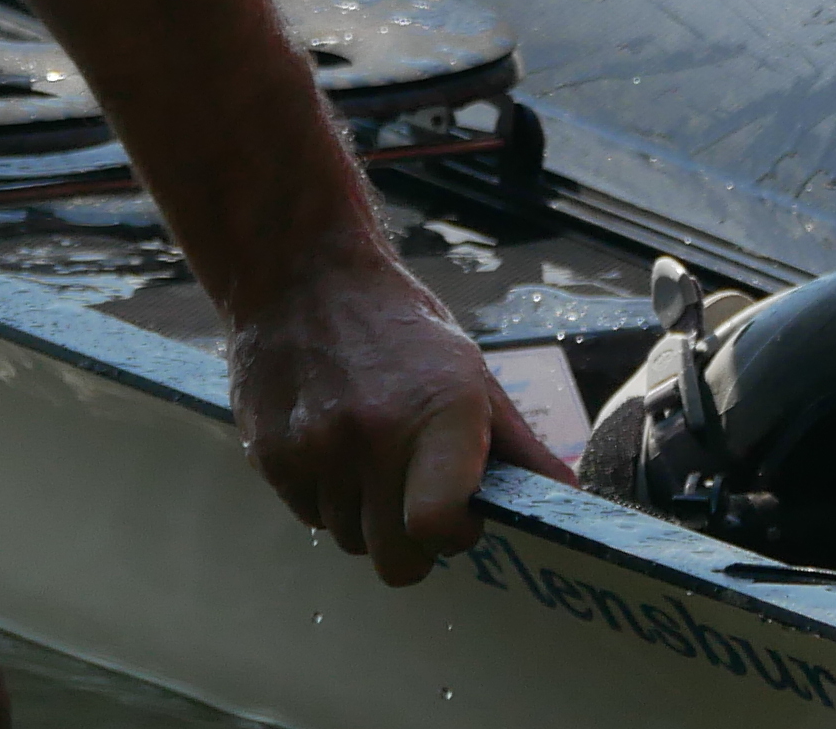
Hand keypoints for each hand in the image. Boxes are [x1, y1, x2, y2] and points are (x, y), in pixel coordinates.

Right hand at [232, 242, 573, 587]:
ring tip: (368, 453)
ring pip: (348, 540)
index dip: (453, 537)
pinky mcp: (270, 456)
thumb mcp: (470, 373)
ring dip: (365, 515)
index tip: (459, 515)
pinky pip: (307, 518)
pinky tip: (331, 446)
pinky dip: (324, 497)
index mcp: (442, 412)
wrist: (303, 276)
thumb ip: (516, 445)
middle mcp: (376, 434)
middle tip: (414, 494)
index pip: (436, 524)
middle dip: (411, 542)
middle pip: (394, 559)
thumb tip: (565, 497)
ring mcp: (317, 448)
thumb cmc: (399, 326)